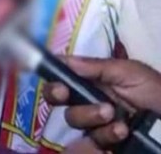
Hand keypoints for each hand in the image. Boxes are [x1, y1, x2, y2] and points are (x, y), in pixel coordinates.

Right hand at [42, 57, 160, 146]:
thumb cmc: (155, 92)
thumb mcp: (130, 73)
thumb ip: (97, 67)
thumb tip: (64, 60)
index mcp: (90, 86)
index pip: (61, 86)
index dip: (54, 88)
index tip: (61, 90)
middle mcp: (89, 108)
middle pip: (66, 112)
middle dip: (82, 112)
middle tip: (105, 110)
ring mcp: (98, 130)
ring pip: (80, 132)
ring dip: (100, 128)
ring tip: (123, 127)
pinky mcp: (105, 146)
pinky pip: (88, 148)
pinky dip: (101, 144)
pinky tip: (122, 137)